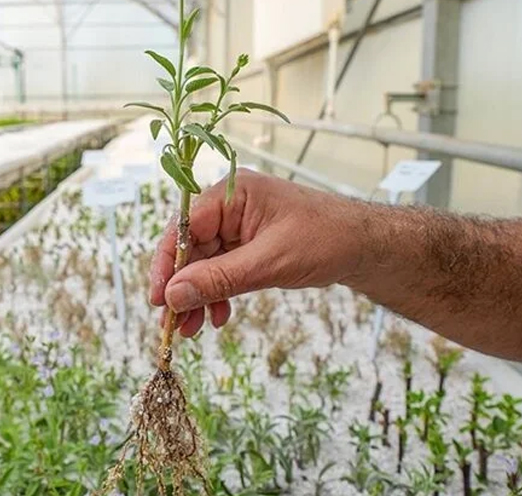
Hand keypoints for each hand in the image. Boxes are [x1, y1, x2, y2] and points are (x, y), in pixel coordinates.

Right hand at [150, 170, 365, 336]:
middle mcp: (230, 207)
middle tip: (173, 323)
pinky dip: (218, 294)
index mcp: (232, 195)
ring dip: (198, 296)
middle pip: (190, 248)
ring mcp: (239, 227)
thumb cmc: (326, 239)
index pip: (185, 227)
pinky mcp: (248, 246)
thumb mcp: (269, 262)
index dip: (167, 263)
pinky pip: (222, 271)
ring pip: (203, 264)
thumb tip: (174, 295)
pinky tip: (218, 316)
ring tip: (193, 330)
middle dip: (182, 287)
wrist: (367, 247)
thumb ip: (219, 279)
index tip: (159, 298)